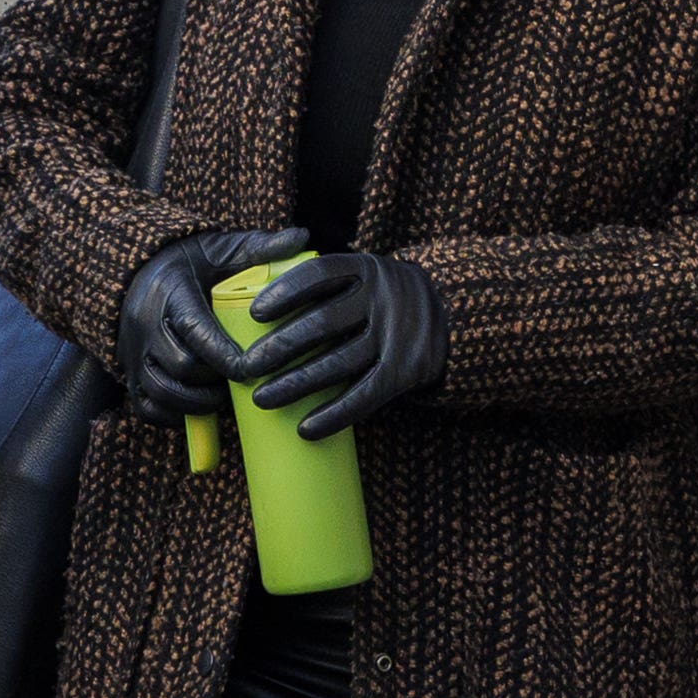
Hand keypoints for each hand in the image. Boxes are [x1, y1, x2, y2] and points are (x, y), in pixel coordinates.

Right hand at [114, 227, 311, 423]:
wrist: (137, 270)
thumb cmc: (191, 263)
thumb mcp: (222, 248)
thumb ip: (260, 245)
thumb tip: (302, 237)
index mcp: (170, 292)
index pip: (195, 329)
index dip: (225, 355)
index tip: (252, 369)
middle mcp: (145, 323)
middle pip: (181, 365)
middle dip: (216, 381)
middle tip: (243, 381)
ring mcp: (133, 352)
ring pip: (161, 391)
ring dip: (197, 403)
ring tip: (224, 397)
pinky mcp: (129, 374)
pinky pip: (146, 408)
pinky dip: (173, 416)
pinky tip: (198, 410)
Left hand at [243, 251, 447, 436]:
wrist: (450, 311)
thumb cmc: (380, 296)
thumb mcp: (362, 273)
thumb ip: (324, 282)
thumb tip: (256, 309)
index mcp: (364, 268)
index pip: (319, 275)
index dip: (285, 292)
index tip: (254, 313)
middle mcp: (381, 299)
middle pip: (323, 323)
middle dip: (280, 347)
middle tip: (246, 366)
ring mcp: (395, 336)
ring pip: (338, 364)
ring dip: (296, 385)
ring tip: (261, 399)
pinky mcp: (406, 371)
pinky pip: (365, 396)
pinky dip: (333, 414)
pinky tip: (304, 428)